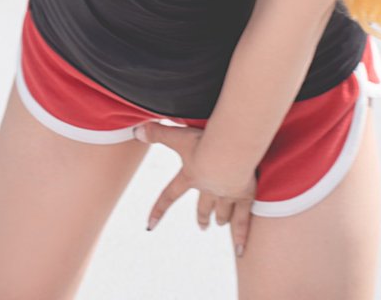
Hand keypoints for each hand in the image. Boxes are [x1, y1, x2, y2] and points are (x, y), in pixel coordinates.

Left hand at [134, 122, 256, 257]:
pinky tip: (241, 251)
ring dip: (220, 218)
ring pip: (222, 212)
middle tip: (202, 226)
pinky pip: (243, 220)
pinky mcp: (244, 196)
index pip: (169, 196)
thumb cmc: (203, 141)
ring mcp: (227, 195)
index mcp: (190, 177)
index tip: (149, 226)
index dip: (159, 209)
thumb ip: (157, 133)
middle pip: (202, 206)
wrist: (230, 151)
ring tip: (220, 224)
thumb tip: (135, 130)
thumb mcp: (178, 136)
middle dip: (202, 216)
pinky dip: (242, 236)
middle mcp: (207, 189)